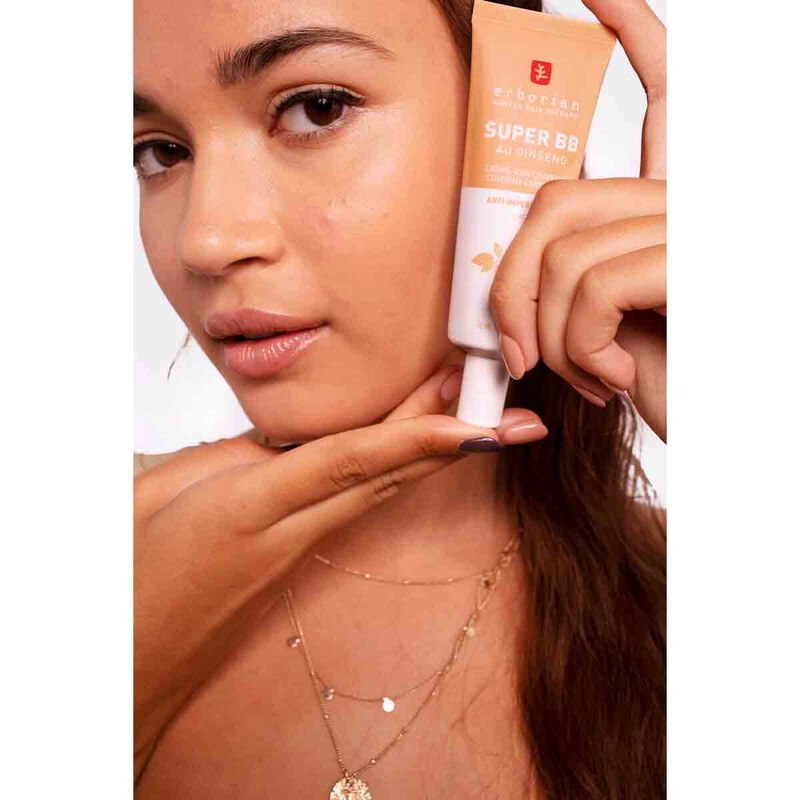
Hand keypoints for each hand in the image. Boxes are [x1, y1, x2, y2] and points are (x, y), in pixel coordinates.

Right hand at [133, 363, 545, 781]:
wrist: (131, 653)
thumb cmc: (131, 571)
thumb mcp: (155, 492)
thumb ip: (223, 459)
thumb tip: (273, 438)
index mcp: (252, 505)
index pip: (351, 462)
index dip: (419, 437)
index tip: (481, 425)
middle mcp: (290, 526)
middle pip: (388, 473)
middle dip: (457, 439)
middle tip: (521, 416)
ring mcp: (298, 543)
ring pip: (380, 486)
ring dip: (436, 450)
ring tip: (485, 417)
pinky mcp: (295, 551)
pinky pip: (356, 499)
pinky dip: (396, 467)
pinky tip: (416, 447)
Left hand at [489, 0, 666, 440]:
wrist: (729, 427)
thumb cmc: (673, 381)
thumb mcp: (605, 324)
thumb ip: (571, 280)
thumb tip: (507, 283)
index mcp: (670, 205)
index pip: (661, 98)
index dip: (633, 37)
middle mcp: (688, 199)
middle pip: (554, 200)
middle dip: (512, 286)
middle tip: (517, 353)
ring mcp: (694, 225)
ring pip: (561, 250)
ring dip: (547, 334)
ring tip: (583, 374)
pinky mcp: (694, 258)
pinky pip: (589, 286)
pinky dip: (578, 347)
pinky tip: (613, 377)